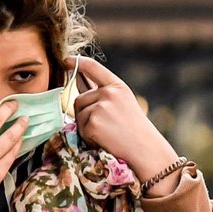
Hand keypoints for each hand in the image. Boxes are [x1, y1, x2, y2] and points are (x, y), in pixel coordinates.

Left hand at [67, 56, 179, 185]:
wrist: (146, 150)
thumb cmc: (134, 129)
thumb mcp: (122, 103)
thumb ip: (102, 92)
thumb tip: (78, 80)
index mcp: (117, 86)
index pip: (93, 68)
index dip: (77, 62)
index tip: (66, 61)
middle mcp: (109, 93)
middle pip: (79, 99)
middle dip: (85, 113)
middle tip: (105, 126)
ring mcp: (100, 107)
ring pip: (78, 114)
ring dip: (86, 126)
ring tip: (107, 133)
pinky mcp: (93, 122)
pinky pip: (80, 129)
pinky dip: (88, 137)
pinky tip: (104, 140)